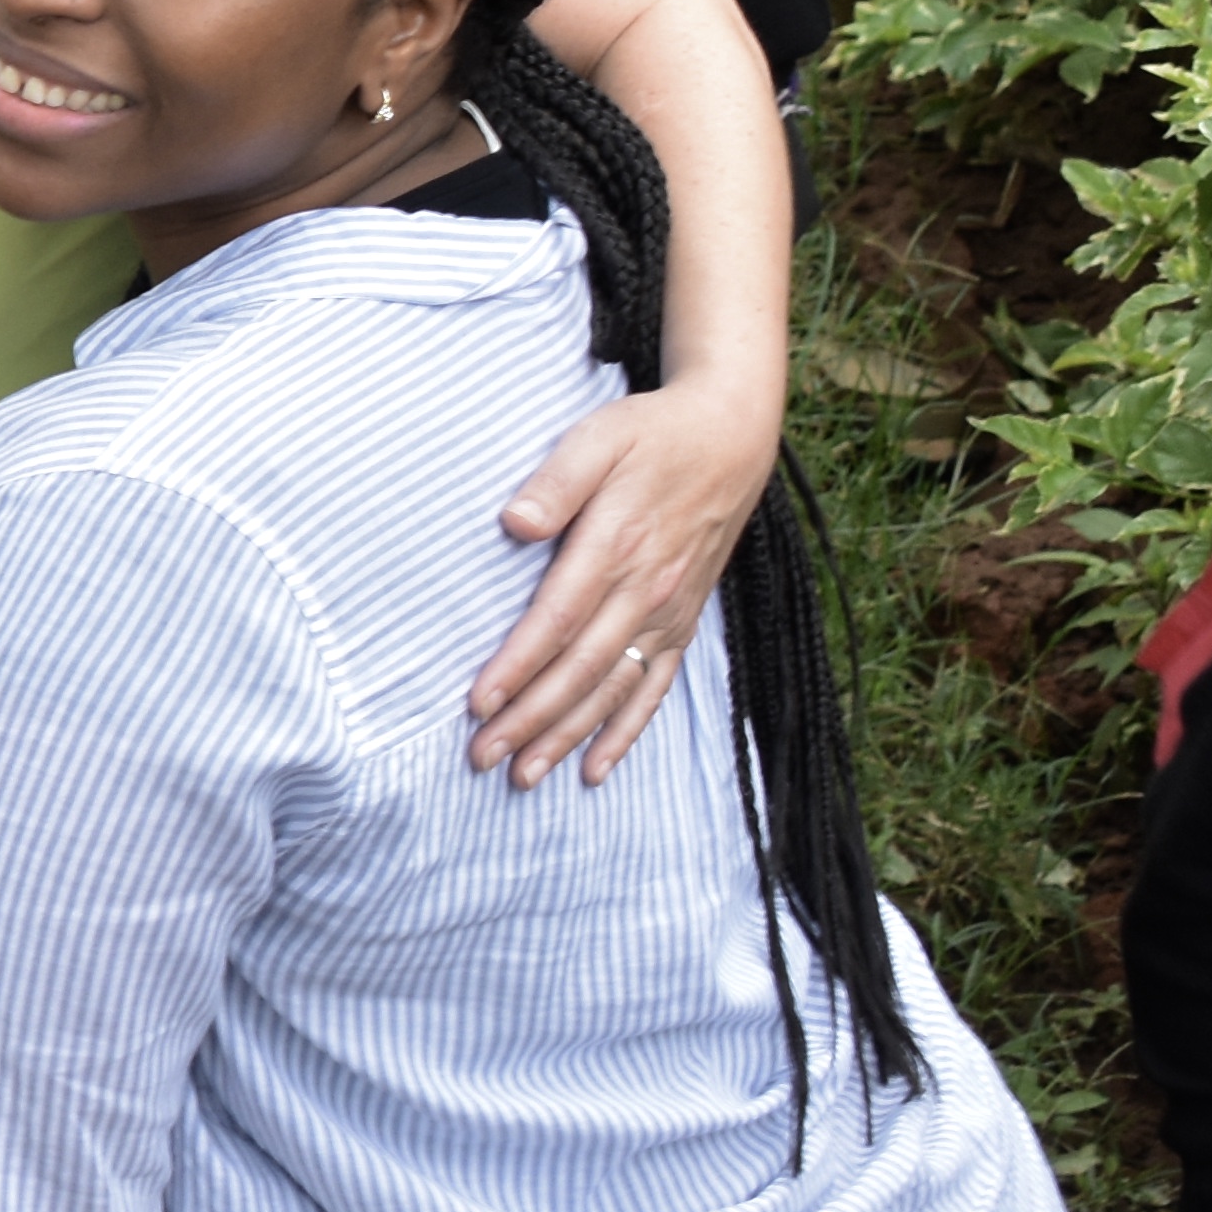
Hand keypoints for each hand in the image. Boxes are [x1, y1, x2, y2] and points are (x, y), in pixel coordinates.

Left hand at [472, 374, 780, 783]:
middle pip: (579, 669)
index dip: (517, 667)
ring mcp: (667, 611)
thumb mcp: (599, 437)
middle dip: (531, 719)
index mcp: (615, 547)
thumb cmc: (651, 435)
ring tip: (526, 776)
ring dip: (569, 736)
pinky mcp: (684, 619)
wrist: (732, 436)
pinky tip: (597, 768)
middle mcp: (644, 590)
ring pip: (613, 688)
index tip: (479, 705)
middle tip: (483, 759)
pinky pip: (654, 686)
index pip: (556, 621)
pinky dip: (626, 730)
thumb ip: (557, 480)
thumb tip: (515, 523)